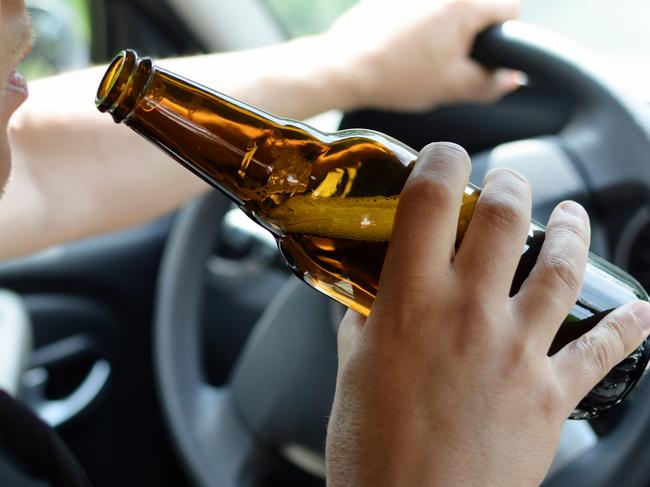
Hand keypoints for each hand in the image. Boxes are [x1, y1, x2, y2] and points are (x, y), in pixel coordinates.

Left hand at [323, 0, 519, 110]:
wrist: (345, 67)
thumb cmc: (396, 77)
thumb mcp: (450, 88)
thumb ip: (490, 83)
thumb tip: (511, 78)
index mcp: (463, 4)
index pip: (510, 7)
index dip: (506, 35)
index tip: (488, 54)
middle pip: (478, 3)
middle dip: (473, 29)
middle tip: (452, 58)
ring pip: (448, 4)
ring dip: (446, 23)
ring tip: (423, 51)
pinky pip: (422, 4)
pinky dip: (420, 18)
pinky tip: (404, 42)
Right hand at [325, 143, 649, 485]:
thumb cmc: (373, 453)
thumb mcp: (352, 374)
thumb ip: (364, 324)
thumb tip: (368, 299)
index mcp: (409, 303)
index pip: (430, 199)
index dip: (441, 160)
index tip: (444, 157)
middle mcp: (468, 314)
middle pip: (506, 216)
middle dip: (510, 184)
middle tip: (506, 184)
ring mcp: (515, 351)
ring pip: (561, 266)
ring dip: (571, 230)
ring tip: (572, 216)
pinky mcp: (550, 394)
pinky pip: (602, 351)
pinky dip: (628, 328)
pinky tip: (641, 314)